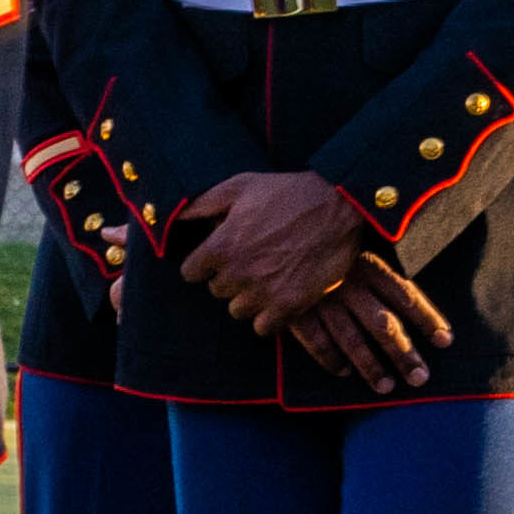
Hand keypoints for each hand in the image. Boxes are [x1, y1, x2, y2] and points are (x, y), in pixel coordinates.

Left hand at [172, 170, 372, 331]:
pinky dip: (268, 317)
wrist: (339, 204)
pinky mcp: (290, 305)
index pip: (190, 273)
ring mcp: (264, 292)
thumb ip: (202, 203)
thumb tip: (173, 216)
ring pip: (238, 311)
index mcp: (221, 246)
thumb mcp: (240, 186)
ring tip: (264, 278)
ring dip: (247, 298)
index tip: (216, 257)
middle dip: (227, 278)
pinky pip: (264, 328)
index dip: (202, 264)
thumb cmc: (287, 191)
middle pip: (216, 291)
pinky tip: (277, 298)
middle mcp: (239, 273)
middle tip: (249, 262)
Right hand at [279, 255, 455, 394]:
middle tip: (420, 378)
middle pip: (383, 325)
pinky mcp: (294, 311)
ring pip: (352, 340)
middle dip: (404, 353)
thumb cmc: (320, 242)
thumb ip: (376, 268)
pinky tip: (344, 372)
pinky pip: (317, 343)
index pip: (405, 295)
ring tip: (386, 387)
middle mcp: (348, 283)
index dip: (427, 319)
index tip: (445, 340)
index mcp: (366, 264)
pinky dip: (331, 360)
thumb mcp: (353, 245)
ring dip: (371, 366)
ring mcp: (320, 299)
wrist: (271, 235)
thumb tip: (410, 290)